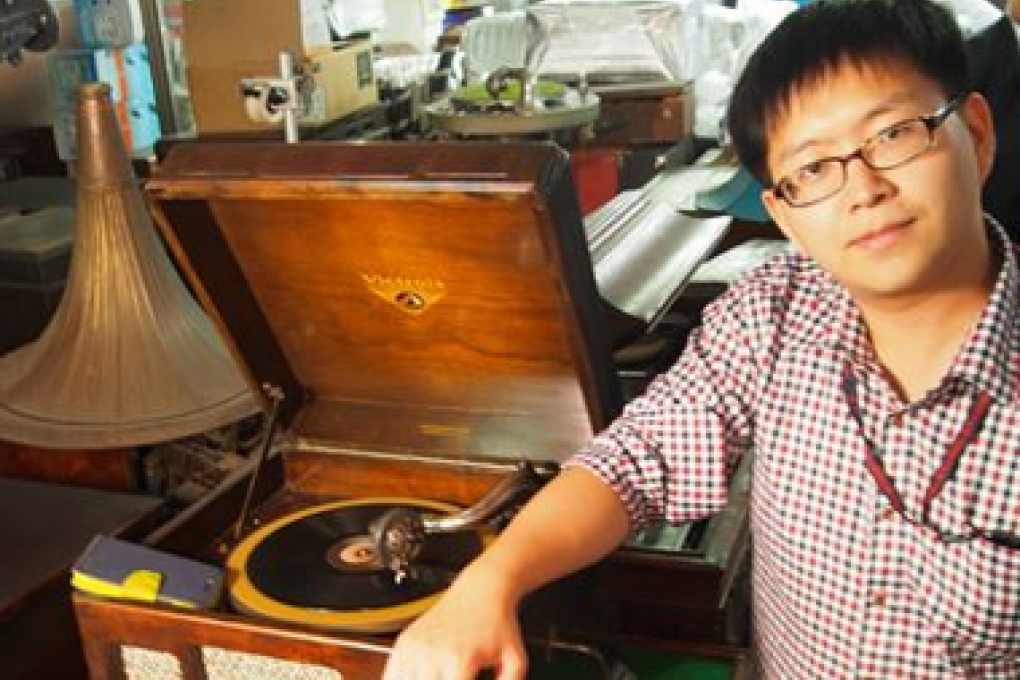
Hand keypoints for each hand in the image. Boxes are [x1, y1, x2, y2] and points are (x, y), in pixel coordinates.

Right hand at [383, 567, 526, 679]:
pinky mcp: (404, 644)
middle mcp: (432, 655)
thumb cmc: (497, 623)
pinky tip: (417, 679)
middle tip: (455, 679)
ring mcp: (414, 649)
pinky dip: (399, 679)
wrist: (480, 591)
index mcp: (459, 661)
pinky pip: (391, 675)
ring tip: (437, 678)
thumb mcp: (515, 659)